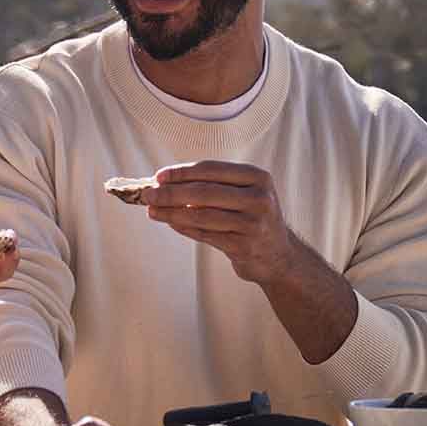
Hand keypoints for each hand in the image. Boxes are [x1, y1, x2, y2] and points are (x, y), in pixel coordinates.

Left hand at [143, 160, 307, 284]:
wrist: (279, 256)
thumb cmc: (252, 219)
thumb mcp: (243, 194)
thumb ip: (213, 187)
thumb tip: (166, 183)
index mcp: (257, 177)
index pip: (211, 169)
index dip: (181, 172)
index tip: (158, 176)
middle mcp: (259, 198)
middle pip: (204, 192)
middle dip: (171, 193)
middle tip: (147, 194)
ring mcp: (253, 223)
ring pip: (201, 215)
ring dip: (171, 212)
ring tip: (152, 210)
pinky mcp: (244, 246)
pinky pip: (205, 234)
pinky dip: (184, 228)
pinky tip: (170, 223)